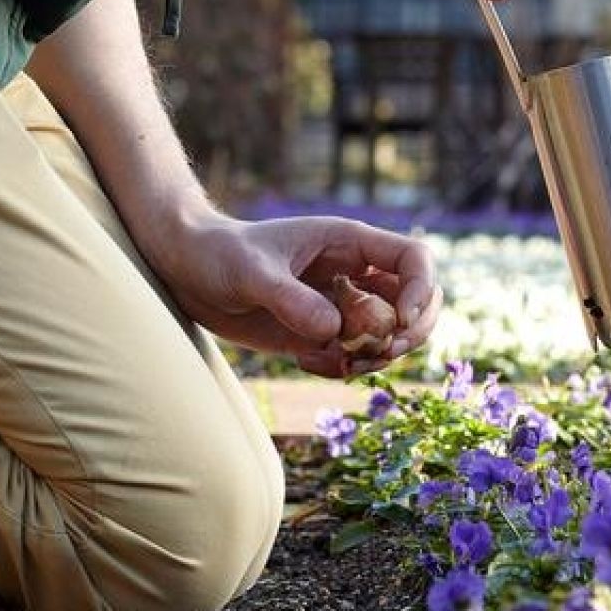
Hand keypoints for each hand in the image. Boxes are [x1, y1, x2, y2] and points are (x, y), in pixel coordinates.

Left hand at [150, 210, 441, 377]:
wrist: (189, 271)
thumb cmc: (219, 254)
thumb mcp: (251, 272)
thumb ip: (290, 298)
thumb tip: (334, 330)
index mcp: (349, 243)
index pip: (414, 259)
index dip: (421, 290)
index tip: (398, 323)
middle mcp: (355, 274)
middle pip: (418, 302)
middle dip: (410, 333)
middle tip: (374, 353)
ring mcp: (342, 305)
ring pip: (391, 335)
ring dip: (376, 357)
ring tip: (332, 361)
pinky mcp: (322, 333)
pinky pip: (356, 356)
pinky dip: (345, 368)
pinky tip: (306, 363)